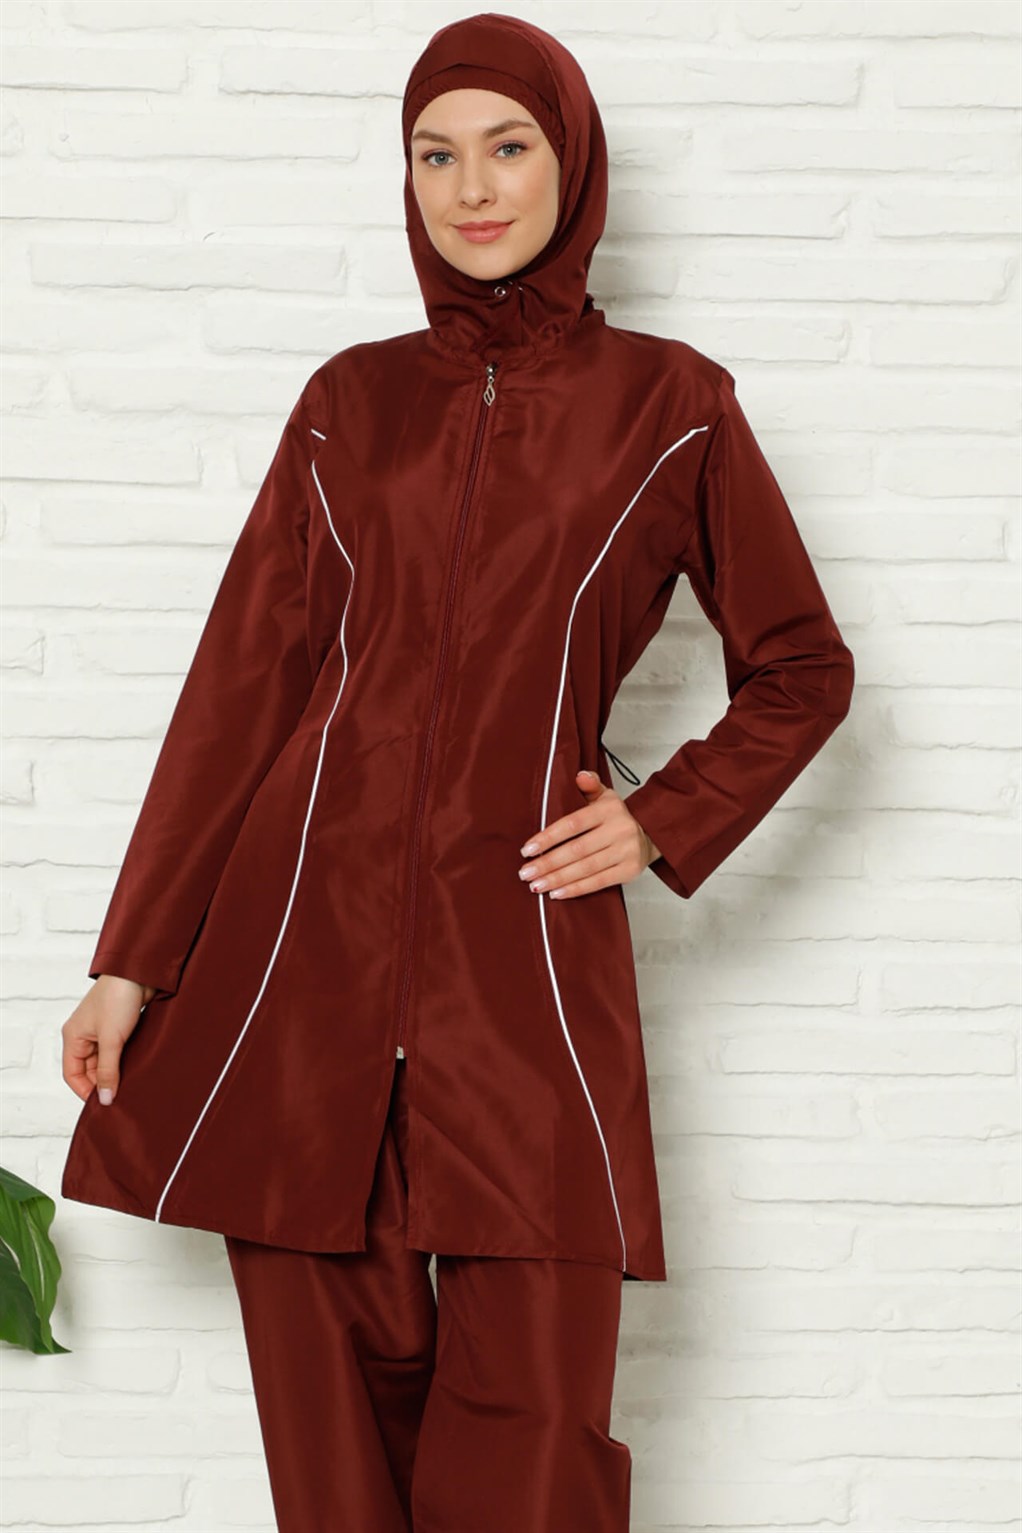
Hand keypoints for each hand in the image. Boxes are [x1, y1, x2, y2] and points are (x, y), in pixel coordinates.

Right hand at [61, 975, 156, 1105]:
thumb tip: (105, 1098)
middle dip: (102, 1083)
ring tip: (128, 1085)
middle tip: (119, 1097)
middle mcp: (84, 1035)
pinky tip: (134, 1069)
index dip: (85, 1091)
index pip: (72, 1074)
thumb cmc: (118, 998)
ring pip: (103, 1062)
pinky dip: (123, 1061)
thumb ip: (108, 1070)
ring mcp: (100, 1031)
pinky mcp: (117, 1028)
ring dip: (114, 1072)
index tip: (102, 1104)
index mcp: (73, 1037)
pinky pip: (115, 1052)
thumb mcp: (111, 1040)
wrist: (139, 972)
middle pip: (88, 1070)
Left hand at [518, 769, 662, 900]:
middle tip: (525, 873)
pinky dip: (576, 889)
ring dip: (557, 879)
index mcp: (609, 809)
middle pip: (577, 849)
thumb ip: (590, 785)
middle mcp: (619, 829)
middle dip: (548, 863)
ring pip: (586, 868)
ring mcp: (626, 851)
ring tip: (536, 885)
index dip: (548, 837)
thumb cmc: (617, 817)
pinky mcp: (629, 871)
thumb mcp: (605, 796)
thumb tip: (579, 776)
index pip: (573, 823)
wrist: (651, 835)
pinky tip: (557, 893)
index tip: (527, 849)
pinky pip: (598, 882)